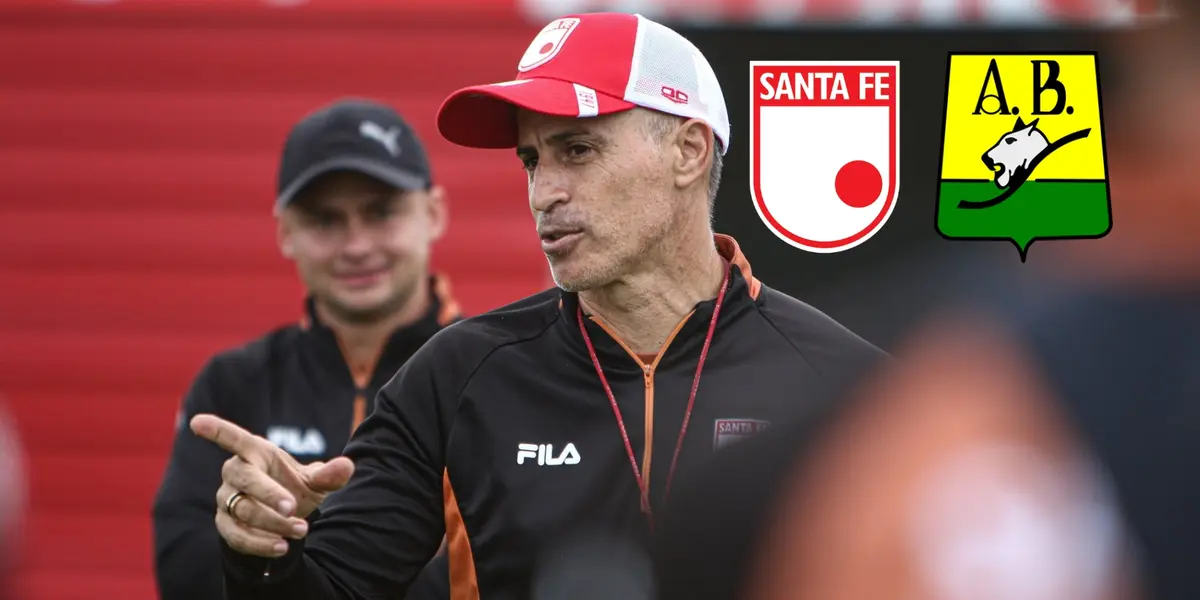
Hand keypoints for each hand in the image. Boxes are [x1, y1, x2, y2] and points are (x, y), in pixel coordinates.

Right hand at [190, 414, 353, 557]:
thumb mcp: (315, 482)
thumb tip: (347, 466)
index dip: (217, 430)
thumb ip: (329, 475)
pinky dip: (260, 543)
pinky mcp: (225, 524)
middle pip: (245, 479)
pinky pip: (237, 535)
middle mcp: (236, 473)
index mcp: (255, 453)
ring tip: (300, 530)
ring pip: (242, 510)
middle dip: (268, 493)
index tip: (197, 421)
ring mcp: (227, 499)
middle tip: (292, 507)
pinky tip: (282, 546)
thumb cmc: (294, 488)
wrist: (284, 519)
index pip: (233, 438)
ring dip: (272, 522)